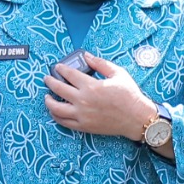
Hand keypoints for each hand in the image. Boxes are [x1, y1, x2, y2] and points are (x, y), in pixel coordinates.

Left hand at [44, 53, 158, 139]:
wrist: (137, 118)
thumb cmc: (129, 95)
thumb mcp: (118, 74)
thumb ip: (100, 64)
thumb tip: (87, 56)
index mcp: (91, 86)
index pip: (69, 74)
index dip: (61, 69)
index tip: (58, 66)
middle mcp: (83, 100)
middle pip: (58, 89)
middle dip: (50, 81)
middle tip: (47, 78)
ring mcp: (82, 115)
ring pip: (56, 108)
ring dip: (48, 101)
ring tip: (46, 97)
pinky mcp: (84, 126)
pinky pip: (64, 122)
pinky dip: (56, 116)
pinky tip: (54, 111)